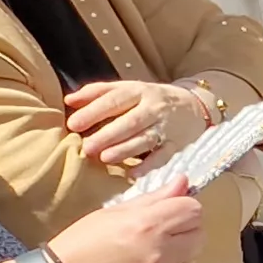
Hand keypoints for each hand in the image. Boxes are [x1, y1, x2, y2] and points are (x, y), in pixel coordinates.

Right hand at [43, 184, 204, 262]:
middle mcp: (161, 254)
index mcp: (149, 225)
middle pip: (198, 236)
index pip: (194, 210)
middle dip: (183, 232)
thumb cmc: (81, 243)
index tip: (168, 213)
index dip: (182, 209)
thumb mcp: (112, 213)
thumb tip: (183, 182)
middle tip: (158, 235)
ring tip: (147, 258)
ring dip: (176, 257)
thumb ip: (153, 199)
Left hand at [66, 77, 205, 169]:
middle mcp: (154, 108)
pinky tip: (132, 172)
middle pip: (130, 121)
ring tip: (105, 158)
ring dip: (125, 149)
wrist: (194, 106)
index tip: (73, 124)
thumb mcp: (128, 89)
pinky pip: (163, 156)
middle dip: (108, 134)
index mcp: (139, 91)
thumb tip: (68, 99)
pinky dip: (148, 165)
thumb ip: (98, 93)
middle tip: (87, 146)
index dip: (94, 111)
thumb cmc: (149, 99)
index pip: (115, 99)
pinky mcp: (176, 145)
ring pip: (145, 139)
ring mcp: (166, 127)